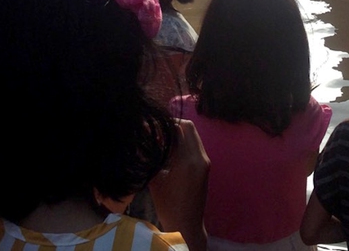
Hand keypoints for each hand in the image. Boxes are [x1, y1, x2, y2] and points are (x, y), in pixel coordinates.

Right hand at [149, 120, 208, 250]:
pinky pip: (195, 145)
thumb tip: (143, 135)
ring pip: (193, 135)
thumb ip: (150, 155)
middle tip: (157, 131)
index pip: (179, 127)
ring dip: (179, 134)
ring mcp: (205, 161)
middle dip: (173, 125)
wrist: (186, 224)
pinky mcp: (206, 166)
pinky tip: (170, 151)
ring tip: (162, 141)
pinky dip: (184, 143)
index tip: (151, 126)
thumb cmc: (167, 204)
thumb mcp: (154, 178)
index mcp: (187, 159)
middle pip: (189, 127)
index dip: (164, 124)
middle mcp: (200, 157)